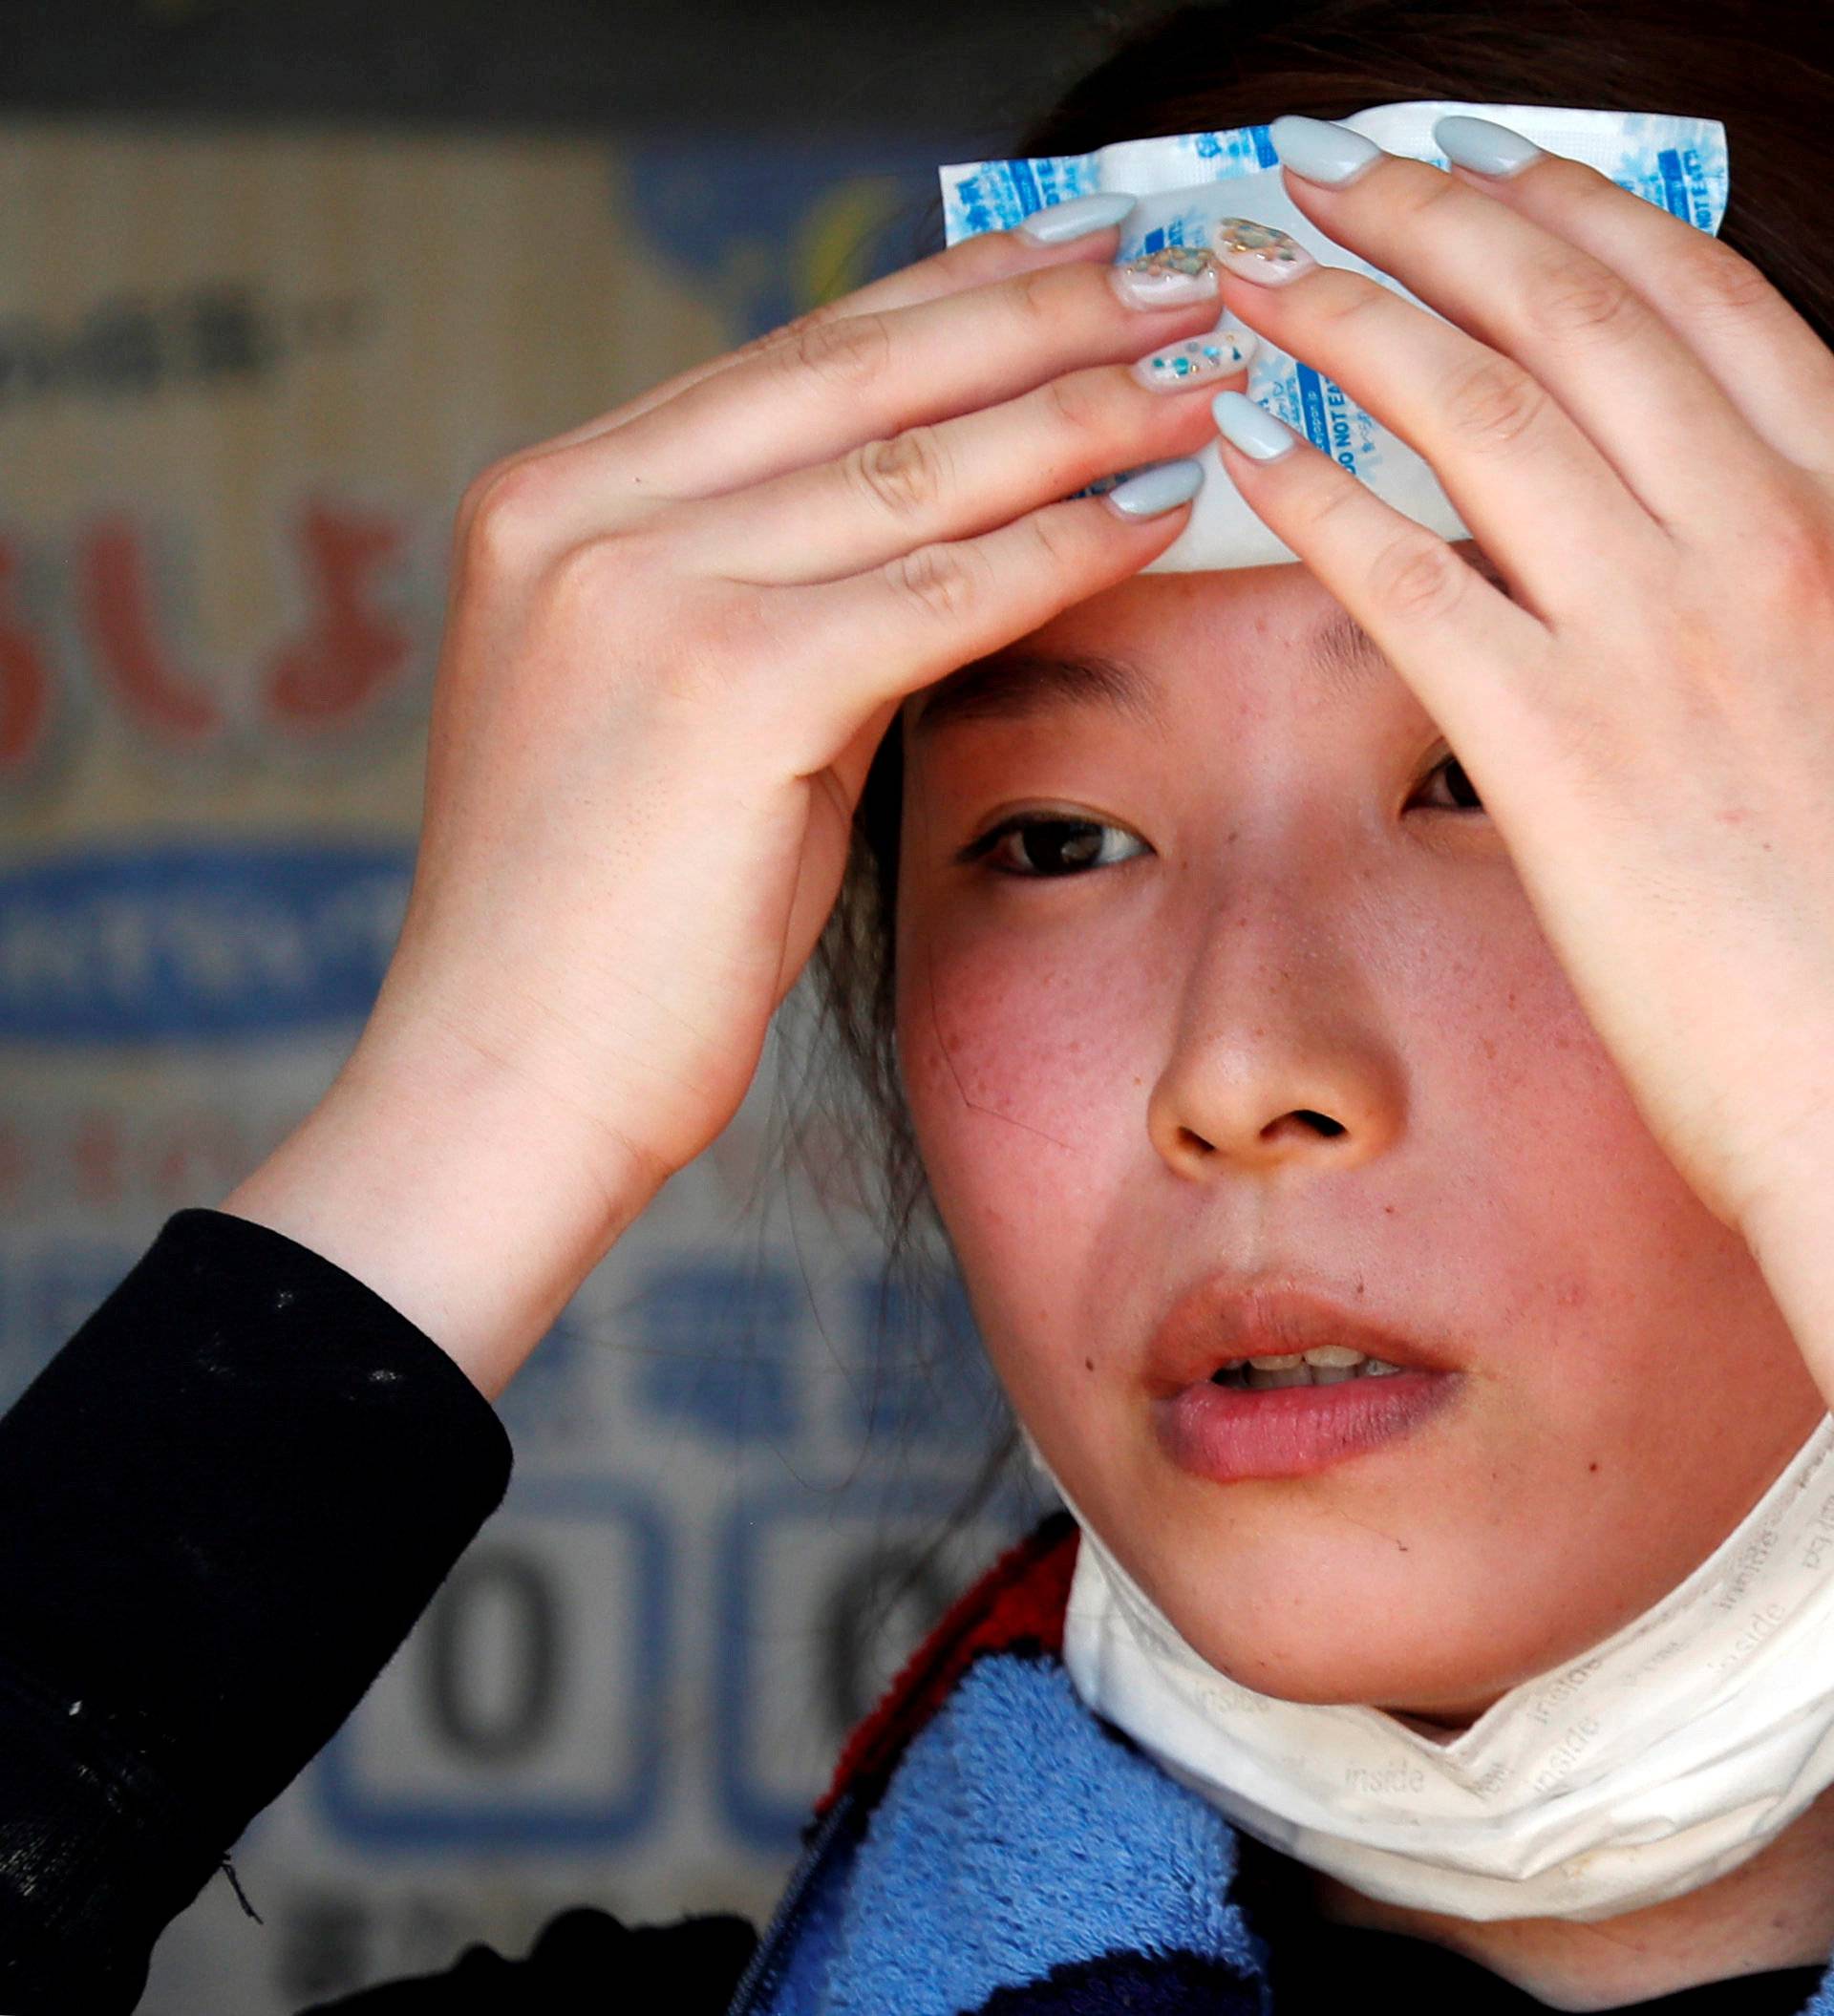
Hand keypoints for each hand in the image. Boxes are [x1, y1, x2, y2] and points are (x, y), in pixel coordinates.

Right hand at [359, 206, 1251, 1201]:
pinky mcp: (724, 685)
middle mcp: (581, 512)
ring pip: (912, 466)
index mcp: (553, 500)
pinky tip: (1160, 509)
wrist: (506, 1083)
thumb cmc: (605, 928)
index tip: (1069, 249)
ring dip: (1080, 408)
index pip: (790, 358)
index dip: (949, 292)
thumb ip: (790, 598)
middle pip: (859, 372)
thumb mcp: (682, 715)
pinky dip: (1062, 547)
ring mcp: (642, 587)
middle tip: (1183, 258)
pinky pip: (940, 591)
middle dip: (1041, 305)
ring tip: (1206, 366)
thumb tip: (959, 521)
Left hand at [1200, 116, 1833, 1252]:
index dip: (1574, 213)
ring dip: (1354, 315)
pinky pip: (1415, 584)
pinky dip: (1320, 500)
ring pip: (1487, 415)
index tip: (1478, 163)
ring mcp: (1662, 642)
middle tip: (1322, 167)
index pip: (1702, 307)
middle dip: (1434, 216)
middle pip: (1578, 320)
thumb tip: (1698, 512)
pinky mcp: (1561, 757)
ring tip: (1252, 267)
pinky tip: (1244, 449)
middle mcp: (1765, 545)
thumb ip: (1790, 579)